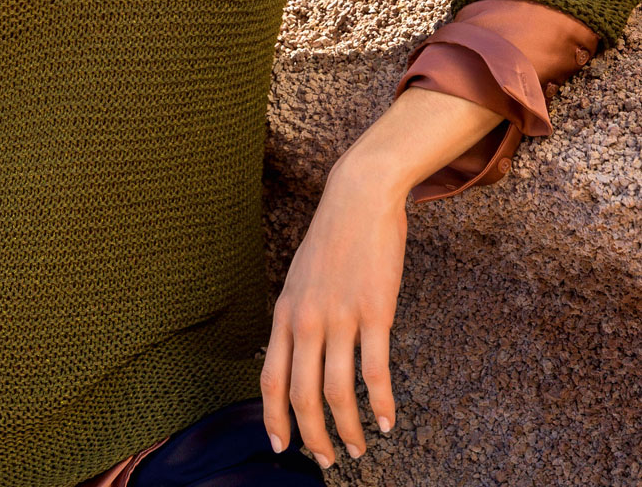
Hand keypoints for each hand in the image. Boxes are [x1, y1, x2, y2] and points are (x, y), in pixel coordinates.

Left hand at [259, 164, 407, 468]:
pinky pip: (375, 370)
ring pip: (338, 392)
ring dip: (349, 429)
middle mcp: (307, 319)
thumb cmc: (333, 238)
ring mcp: (340, 316)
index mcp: (285, 313)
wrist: (358, 197)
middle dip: (313, 437)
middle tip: (327, 461)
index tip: (281, 448)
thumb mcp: (300, 279)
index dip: (275, 419)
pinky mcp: (374, 311)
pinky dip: (382, 403)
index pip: (270, 380)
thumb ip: (296, 317)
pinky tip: (389, 421)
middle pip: (302, 395)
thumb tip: (294, 355)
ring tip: (360, 449)